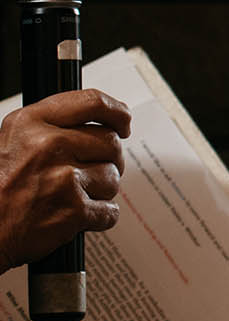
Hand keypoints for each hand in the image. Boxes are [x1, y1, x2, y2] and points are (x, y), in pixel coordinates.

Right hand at [0, 88, 132, 272]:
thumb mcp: (13, 139)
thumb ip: (53, 126)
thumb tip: (104, 120)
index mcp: (32, 123)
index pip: (93, 103)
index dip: (117, 113)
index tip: (124, 122)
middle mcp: (49, 145)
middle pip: (110, 143)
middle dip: (108, 159)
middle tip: (91, 171)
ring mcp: (64, 178)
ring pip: (112, 177)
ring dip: (100, 190)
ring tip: (73, 196)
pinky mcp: (74, 210)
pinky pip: (110, 210)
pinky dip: (99, 217)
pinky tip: (77, 216)